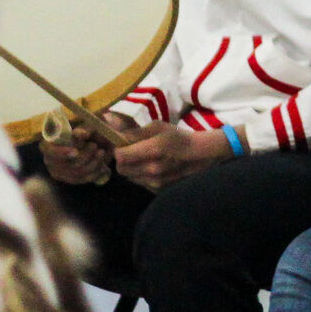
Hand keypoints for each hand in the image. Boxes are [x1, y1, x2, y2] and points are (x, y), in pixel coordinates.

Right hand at [40, 130, 110, 185]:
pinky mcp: (70, 179)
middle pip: (66, 164)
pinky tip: (102, 164)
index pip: (48, 151)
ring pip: (77, 172)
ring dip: (93, 163)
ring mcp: (59, 172)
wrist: (97, 142)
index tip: (75, 151)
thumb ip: (83, 129)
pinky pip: (83, 179)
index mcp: (48, 144)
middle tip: (95, 145)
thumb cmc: (88, 131)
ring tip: (101, 152)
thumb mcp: (87, 126)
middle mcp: (50, 160)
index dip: (61, 153)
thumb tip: (80, 134)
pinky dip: (94, 172)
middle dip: (84, 156)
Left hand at [115, 120, 234, 188]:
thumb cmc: (179, 137)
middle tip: (130, 152)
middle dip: (122, 160)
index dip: (118, 149)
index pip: (119, 156)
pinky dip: (141, 176)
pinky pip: (141, 183)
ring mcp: (155, 183)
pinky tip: (151, 168)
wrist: (202, 155)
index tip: (123, 144)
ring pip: (130, 177)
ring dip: (132, 169)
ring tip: (142, 159)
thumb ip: (133, 129)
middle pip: (121, 169)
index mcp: (152, 150)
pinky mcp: (159, 191)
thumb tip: (109, 121)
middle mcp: (152, 170)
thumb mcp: (157, 127)